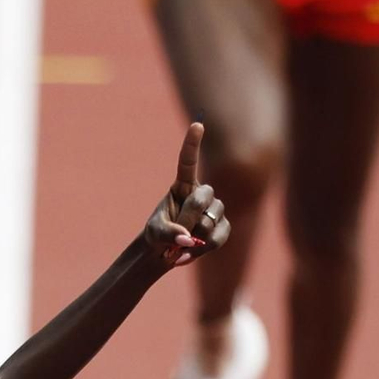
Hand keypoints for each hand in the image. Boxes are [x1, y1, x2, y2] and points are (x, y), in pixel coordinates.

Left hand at [144, 121, 229, 270]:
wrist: (167, 252)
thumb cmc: (158, 235)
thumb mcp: (155, 233)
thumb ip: (168, 233)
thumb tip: (187, 239)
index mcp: (182, 185)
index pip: (188, 161)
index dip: (192, 144)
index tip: (197, 124)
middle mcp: (201, 193)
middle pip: (203, 198)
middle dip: (189, 217)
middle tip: (177, 233)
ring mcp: (215, 209)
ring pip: (212, 219)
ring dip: (195, 236)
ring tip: (181, 245)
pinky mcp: (223, 227)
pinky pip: (219, 236)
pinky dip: (203, 249)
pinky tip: (188, 254)